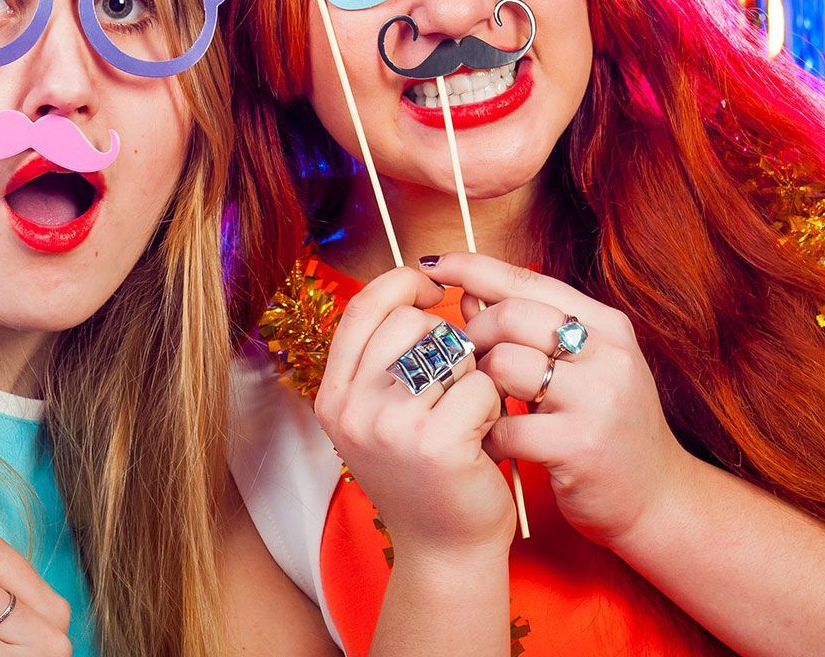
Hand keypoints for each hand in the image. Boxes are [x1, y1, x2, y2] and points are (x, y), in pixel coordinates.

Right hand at [312, 265, 512, 553]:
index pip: (362, 308)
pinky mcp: (435, 443)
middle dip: (446, 340)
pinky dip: (492, 403)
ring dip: (471, 373)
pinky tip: (484, 433)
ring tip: (468, 411)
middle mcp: (351, 410)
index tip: (433, 292)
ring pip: (449, 350)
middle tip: (455, 382)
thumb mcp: (384, 413)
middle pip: (410, 322)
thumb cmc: (425, 474)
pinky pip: (480, 384)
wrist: (445, 549)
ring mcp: (389, 427)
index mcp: (333, 397)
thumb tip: (424, 275)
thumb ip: (387, 353)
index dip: (401, 285)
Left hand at [426, 252, 692, 545]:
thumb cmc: (607, 425)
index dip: (474, 268)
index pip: (529, 279)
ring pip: (504, 365)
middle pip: (510, 315)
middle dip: (474, 335)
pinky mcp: (579, 446)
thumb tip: (467, 295)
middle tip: (465, 363)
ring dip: (478, 386)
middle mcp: (608, 354)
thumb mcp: (581, 368)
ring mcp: (597, 400)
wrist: (657, 498)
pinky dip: (488, 437)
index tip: (435, 265)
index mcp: (607, 326)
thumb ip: (528, 330)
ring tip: (479, 405)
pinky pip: (507, 427)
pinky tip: (491, 445)